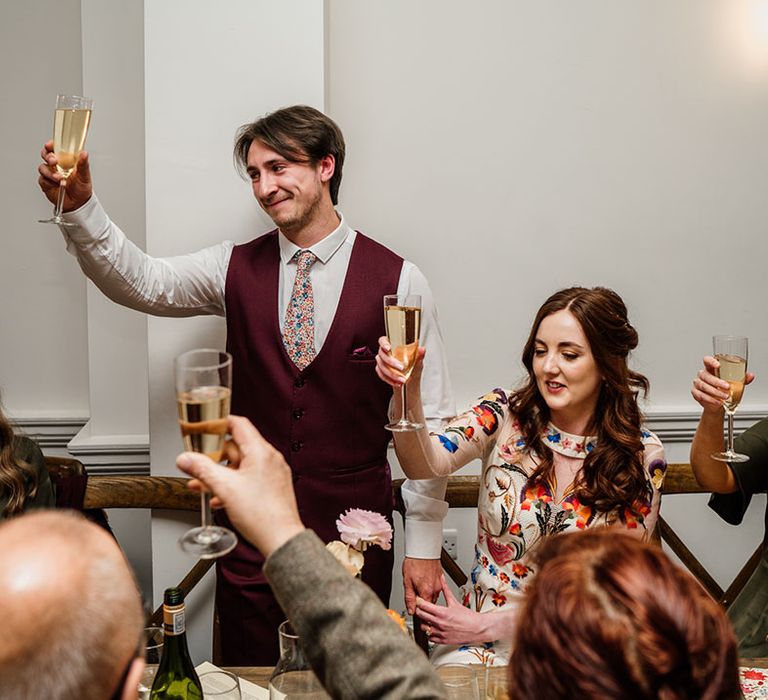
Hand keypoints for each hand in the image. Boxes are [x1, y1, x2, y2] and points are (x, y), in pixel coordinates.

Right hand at [37, 140, 92, 211]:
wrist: (78, 203)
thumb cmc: (81, 188)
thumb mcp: (85, 175)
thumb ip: (83, 164)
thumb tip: (84, 153)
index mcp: (65, 160)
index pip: (55, 148)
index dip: (51, 145)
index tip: (50, 145)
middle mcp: (56, 165)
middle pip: (46, 155)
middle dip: (48, 157)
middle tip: (54, 161)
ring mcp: (50, 174)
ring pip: (43, 167)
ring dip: (50, 172)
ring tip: (60, 178)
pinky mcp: (46, 183)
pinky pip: (42, 179)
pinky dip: (49, 181)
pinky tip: (57, 184)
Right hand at [176, 415, 303, 556]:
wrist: (281, 539)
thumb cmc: (261, 514)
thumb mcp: (224, 488)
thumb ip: (202, 470)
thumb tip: (185, 459)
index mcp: (261, 451)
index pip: (238, 424)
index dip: (217, 424)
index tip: (202, 428)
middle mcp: (270, 459)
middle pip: (236, 447)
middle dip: (214, 457)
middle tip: (197, 464)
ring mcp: (272, 473)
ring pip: (240, 466)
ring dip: (221, 474)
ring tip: (203, 485)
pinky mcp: (272, 487)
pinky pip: (248, 479)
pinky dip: (233, 484)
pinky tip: (219, 498)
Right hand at [375, 336, 424, 387]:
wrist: (411, 377)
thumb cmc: (413, 364)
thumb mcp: (417, 360)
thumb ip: (419, 354)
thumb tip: (422, 349)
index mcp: (392, 344)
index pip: (383, 340)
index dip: (384, 344)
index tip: (388, 348)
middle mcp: (385, 352)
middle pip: (382, 355)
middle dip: (391, 362)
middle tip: (401, 368)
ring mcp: (381, 361)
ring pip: (381, 366)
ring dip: (392, 374)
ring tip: (402, 379)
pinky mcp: (380, 371)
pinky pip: (382, 375)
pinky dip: (390, 380)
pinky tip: (397, 383)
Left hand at [402, 557, 441, 615]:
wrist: (423, 549)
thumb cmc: (414, 562)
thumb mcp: (407, 582)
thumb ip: (409, 598)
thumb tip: (411, 610)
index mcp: (427, 592)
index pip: (425, 610)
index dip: (420, 613)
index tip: (416, 614)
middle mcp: (435, 589)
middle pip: (430, 604)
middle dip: (423, 604)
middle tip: (415, 598)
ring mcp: (439, 584)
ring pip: (433, 596)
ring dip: (427, 596)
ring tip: (419, 587)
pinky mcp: (441, 578)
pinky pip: (436, 588)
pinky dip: (431, 589)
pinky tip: (425, 582)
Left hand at [415, 575, 496, 644]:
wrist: (477, 628)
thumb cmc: (468, 616)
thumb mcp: (454, 601)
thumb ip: (446, 589)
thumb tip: (442, 578)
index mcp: (442, 612)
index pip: (423, 606)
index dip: (418, 601)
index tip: (418, 599)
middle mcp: (439, 623)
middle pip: (420, 616)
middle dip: (418, 610)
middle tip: (420, 608)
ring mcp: (440, 633)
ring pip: (423, 628)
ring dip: (423, 622)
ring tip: (426, 619)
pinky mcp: (443, 641)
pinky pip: (429, 638)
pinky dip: (429, 633)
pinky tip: (432, 628)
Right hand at [691, 356, 753, 412]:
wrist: (717, 404)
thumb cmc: (724, 389)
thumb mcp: (734, 382)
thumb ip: (742, 378)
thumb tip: (750, 375)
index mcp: (711, 369)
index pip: (707, 360)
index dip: (711, 361)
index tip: (718, 365)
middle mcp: (703, 375)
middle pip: (706, 375)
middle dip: (717, 382)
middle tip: (727, 387)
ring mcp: (698, 383)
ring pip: (703, 386)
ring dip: (715, 392)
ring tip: (725, 396)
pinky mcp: (695, 392)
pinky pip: (701, 395)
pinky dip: (710, 399)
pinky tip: (718, 401)